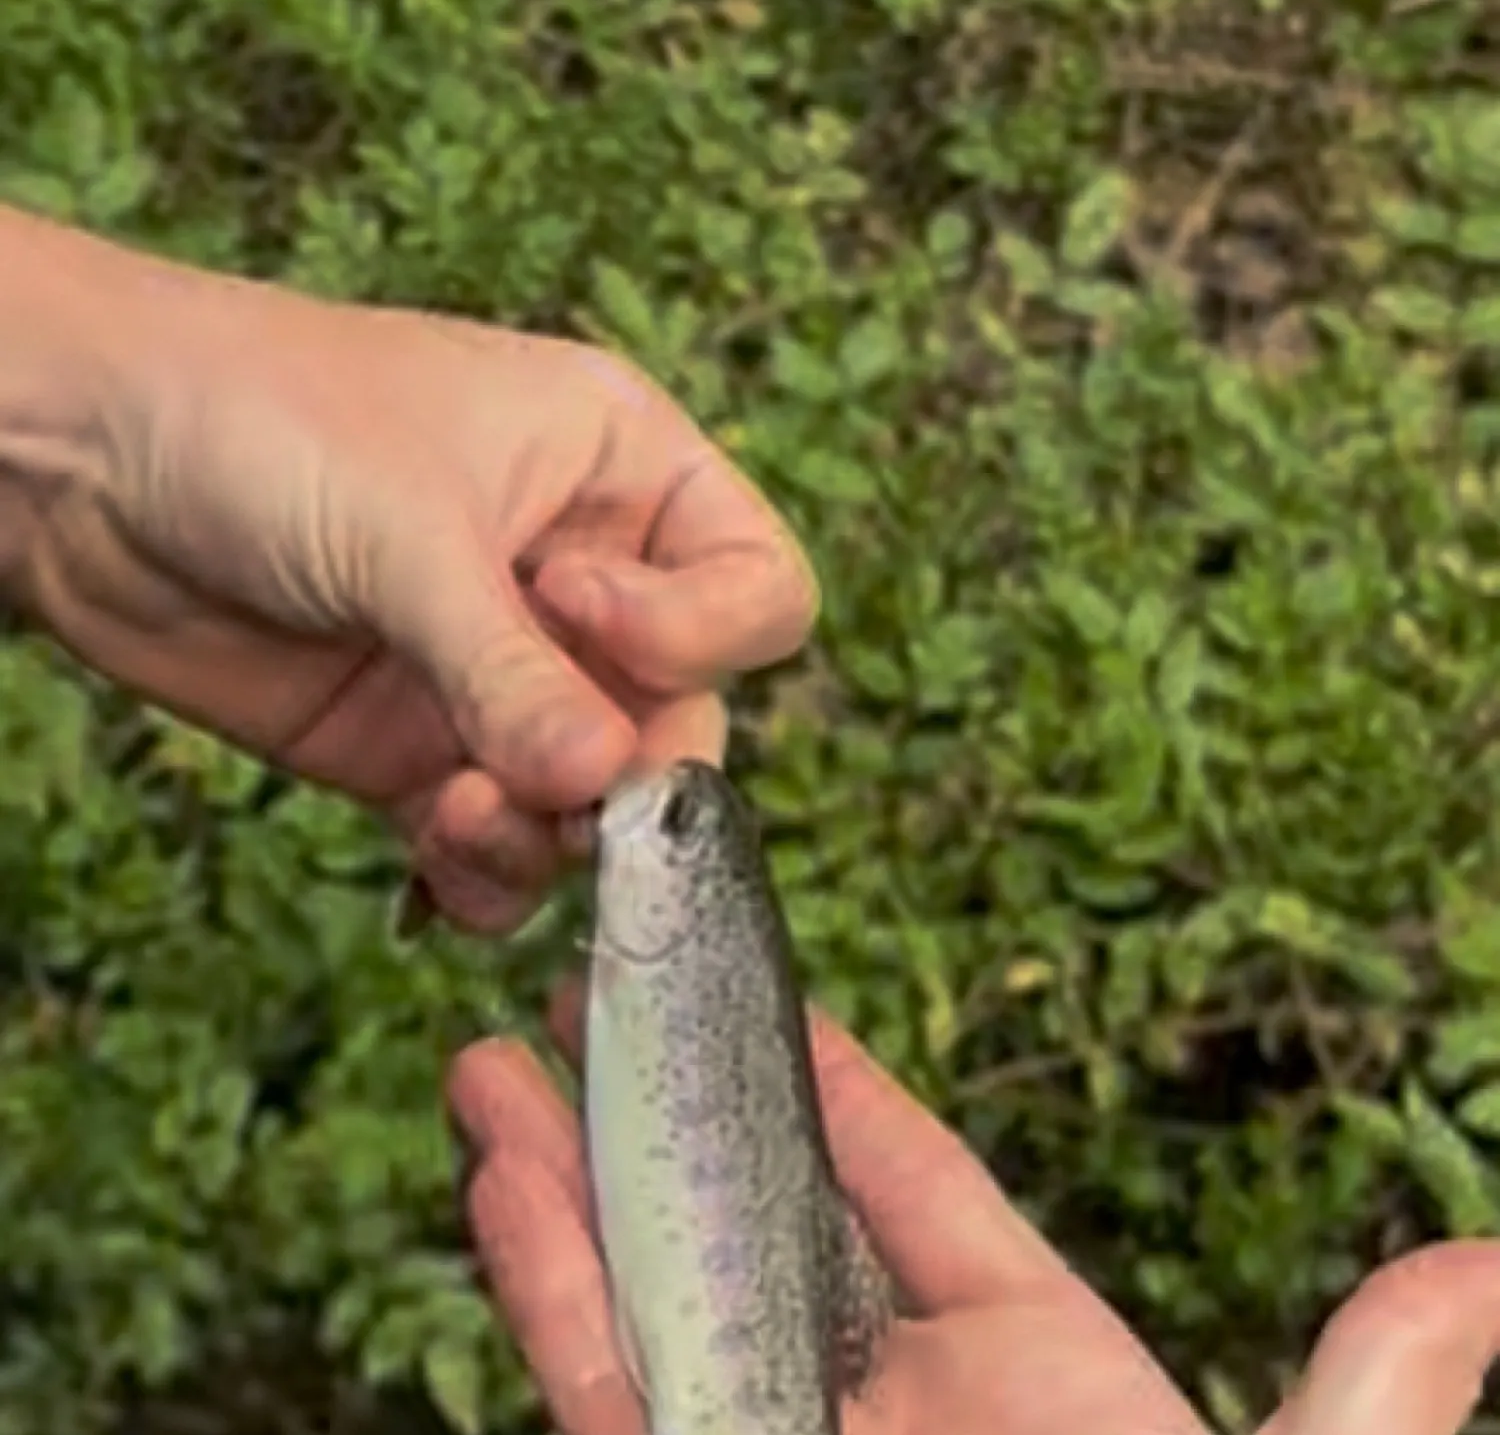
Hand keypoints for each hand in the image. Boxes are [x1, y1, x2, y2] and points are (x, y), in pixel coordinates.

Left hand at [4, 209, 815, 930]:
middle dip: (625, 769)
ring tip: (459, 815)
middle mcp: (586, 580)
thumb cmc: (259, 413)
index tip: (575, 607)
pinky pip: (502, 841)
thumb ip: (510, 668)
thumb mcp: (410, 529)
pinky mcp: (426, 750)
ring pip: (594, 797)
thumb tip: (604, 784)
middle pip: (682, 712)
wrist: (77, 462)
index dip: (697, 628)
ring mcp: (507, 673)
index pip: (755, 584)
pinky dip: (485, 875)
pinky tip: (434, 868)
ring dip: (549, 835)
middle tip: (556, 792)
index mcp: (624, 473)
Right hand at [448, 983, 1499, 1434]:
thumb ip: (1367, 1388)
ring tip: (500, 1056)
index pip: (911, 1181)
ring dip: (570, 1162)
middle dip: (668, 1093)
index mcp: (1025, 1365)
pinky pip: (600, 1372)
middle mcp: (877, 1397)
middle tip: (599, 986)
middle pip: (754, 1207)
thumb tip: (1487, 1265)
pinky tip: (502, 1165)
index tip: (777, 990)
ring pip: (652, 1274)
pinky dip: (543, 1269)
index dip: (839, 1079)